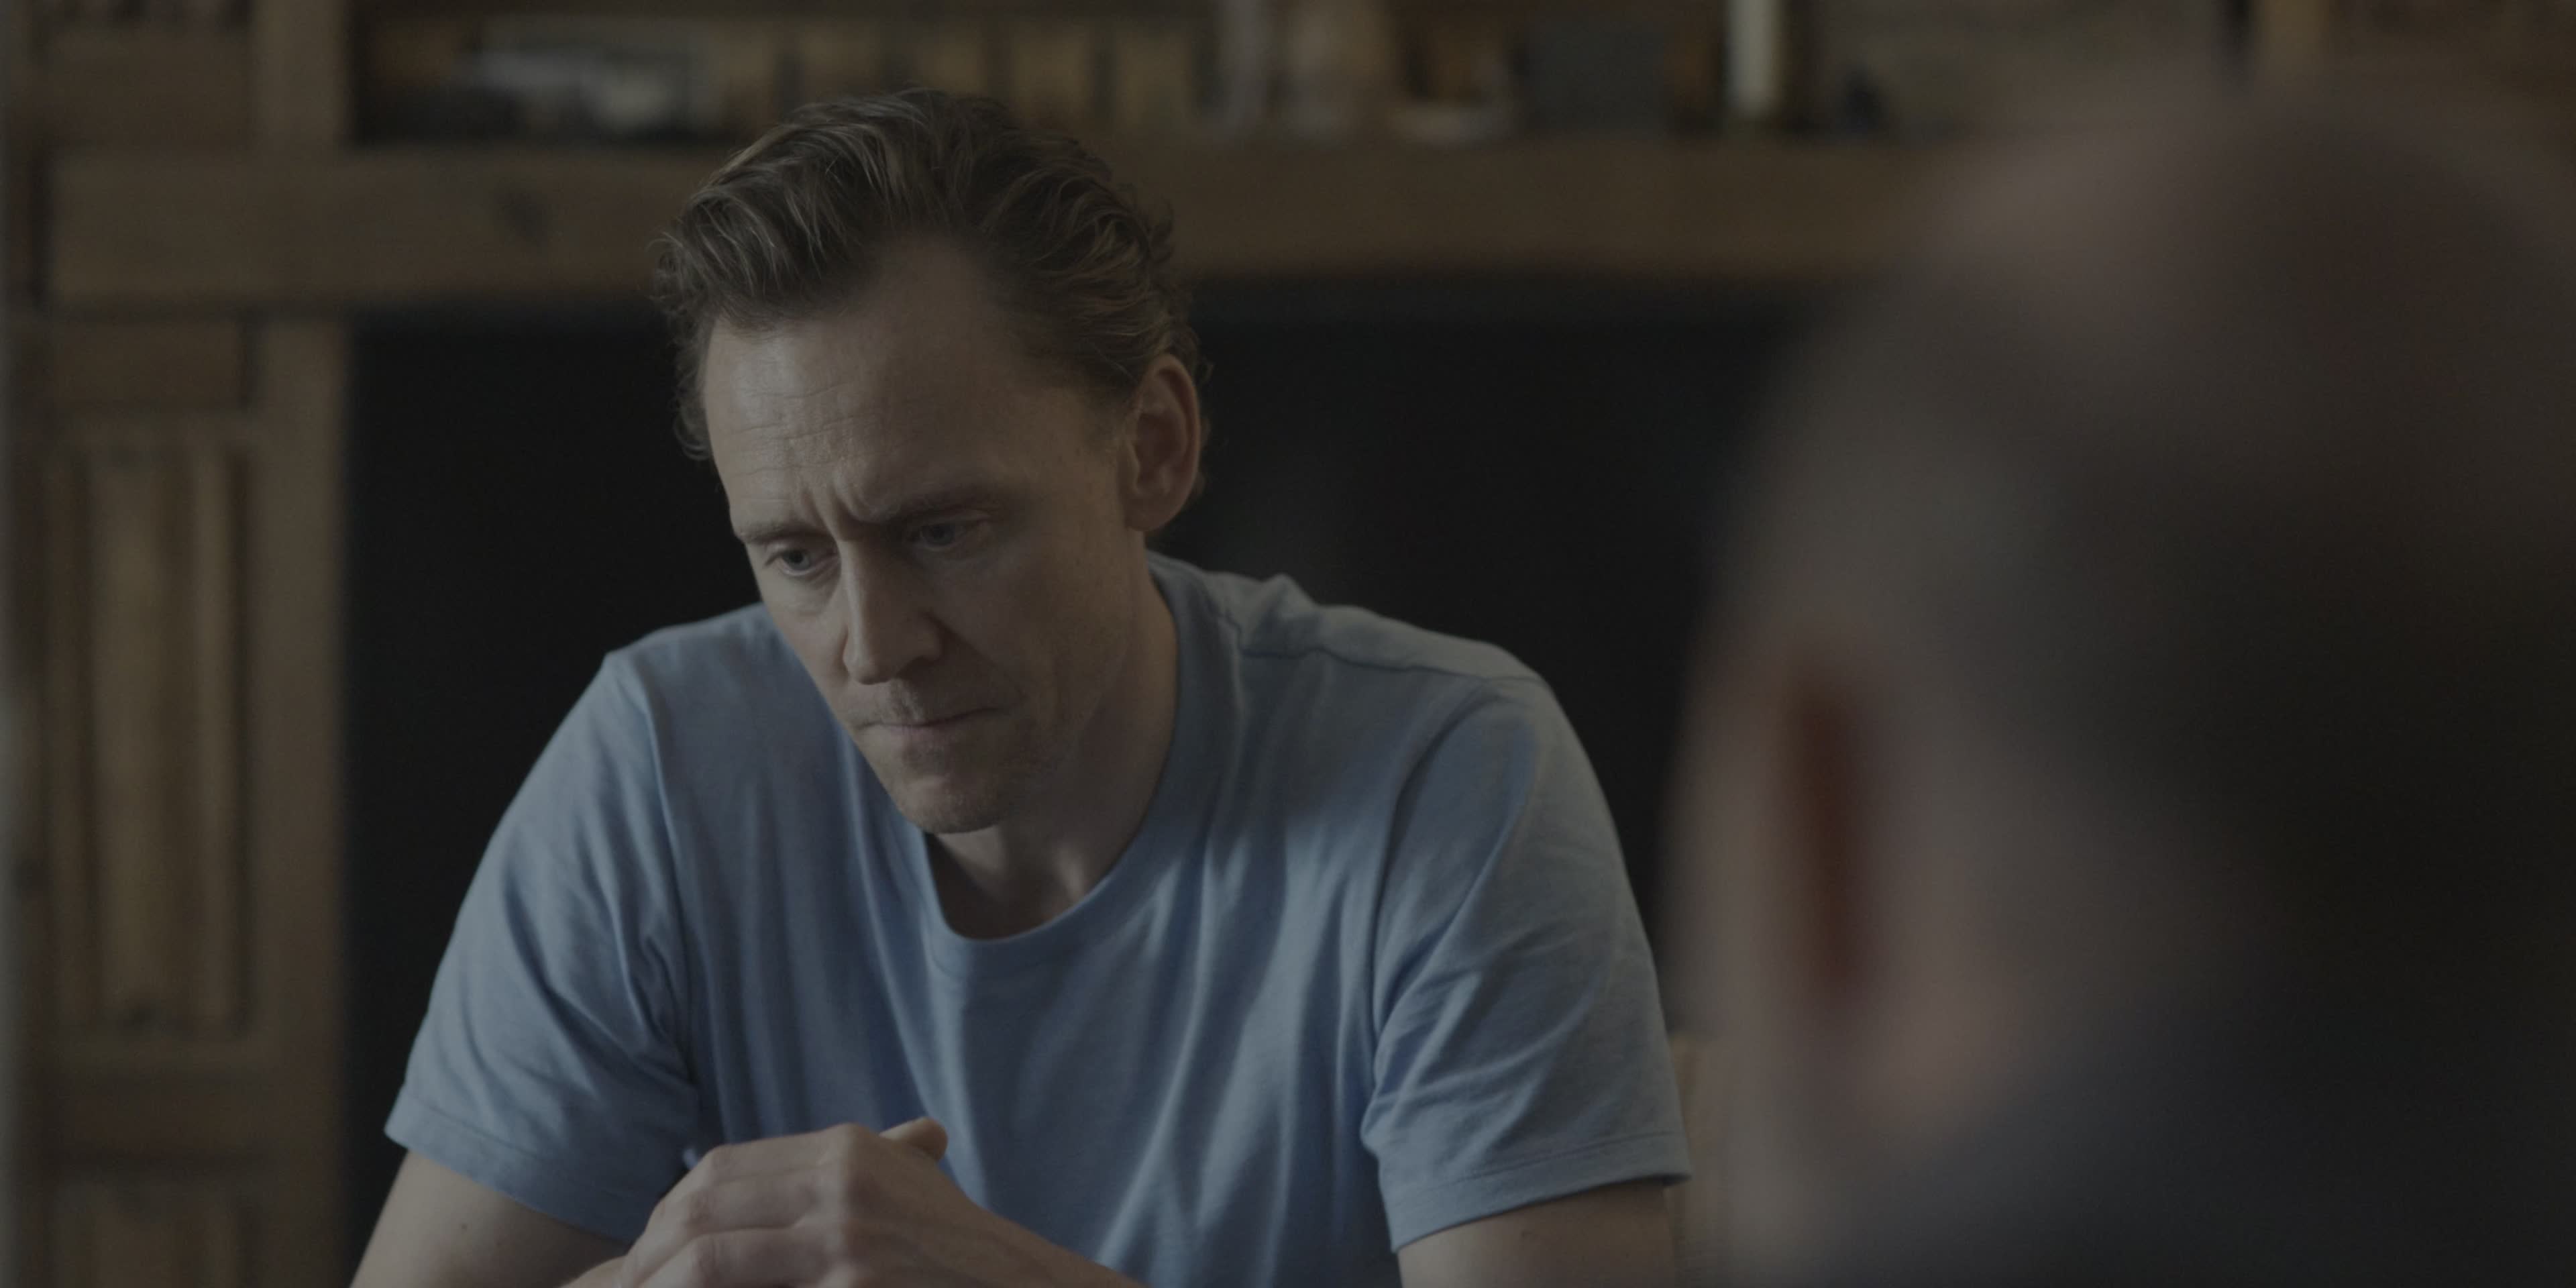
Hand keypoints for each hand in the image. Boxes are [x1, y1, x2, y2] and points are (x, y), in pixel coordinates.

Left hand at [616, 1119, 1138, 1287]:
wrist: (1016, 1287)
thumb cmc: (953, 1252)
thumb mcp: (900, 1187)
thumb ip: (837, 1171)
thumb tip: (740, 1179)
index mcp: (847, 1148)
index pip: (721, 1167)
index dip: (669, 1207)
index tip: (646, 1246)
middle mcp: (843, 1180)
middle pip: (704, 1204)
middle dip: (649, 1249)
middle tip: (624, 1284)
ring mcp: (847, 1236)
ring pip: (712, 1256)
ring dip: (662, 1284)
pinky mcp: (852, 1285)